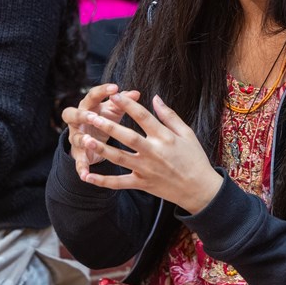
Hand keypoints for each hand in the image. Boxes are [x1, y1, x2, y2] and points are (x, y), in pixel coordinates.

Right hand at [61, 83, 142, 175]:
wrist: (91, 138)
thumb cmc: (105, 118)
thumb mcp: (113, 110)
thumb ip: (122, 102)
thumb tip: (136, 93)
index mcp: (88, 106)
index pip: (92, 95)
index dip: (102, 91)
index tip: (115, 87)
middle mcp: (78, 121)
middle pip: (73, 114)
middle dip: (82, 115)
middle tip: (92, 115)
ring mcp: (76, 137)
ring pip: (75, 138)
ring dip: (80, 139)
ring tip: (87, 141)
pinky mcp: (78, 154)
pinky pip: (78, 161)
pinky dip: (81, 168)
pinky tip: (86, 176)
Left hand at [76, 92, 223, 213]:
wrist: (200, 189)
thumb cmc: (195, 158)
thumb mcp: (187, 133)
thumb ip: (169, 115)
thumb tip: (155, 98)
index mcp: (164, 137)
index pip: (143, 117)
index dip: (128, 104)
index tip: (114, 95)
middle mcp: (153, 153)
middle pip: (127, 137)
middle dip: (109, 126)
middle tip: (91, 116)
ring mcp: (146, 170)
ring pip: (120, 158)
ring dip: (102, 149)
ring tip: (85, 140)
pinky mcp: (142, 184)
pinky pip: (119, 183)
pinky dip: (102, 181)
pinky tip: (87, 176)